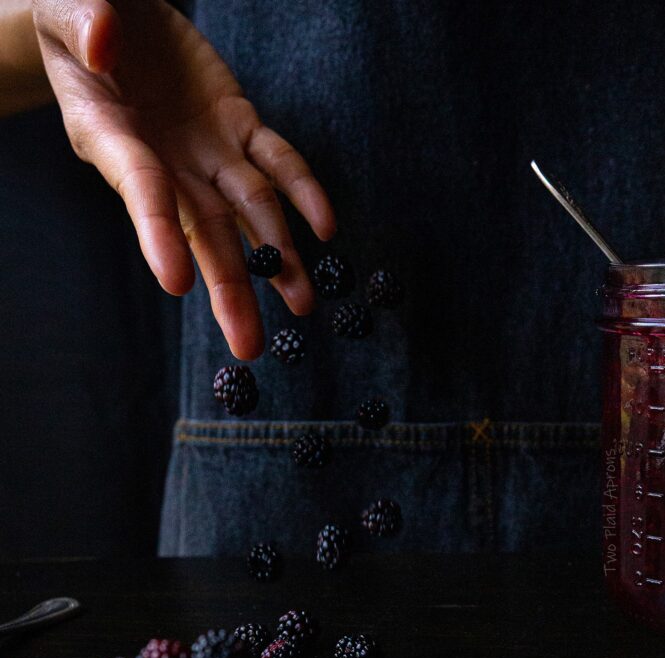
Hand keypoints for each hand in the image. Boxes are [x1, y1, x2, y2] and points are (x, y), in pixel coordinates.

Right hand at [31, 0, 335, 357]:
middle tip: (249, 346)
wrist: (111, 11)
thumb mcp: (66, 11)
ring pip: (250, 212)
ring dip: (279, 259)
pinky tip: (327, 229)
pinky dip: (304, 191)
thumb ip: (82, 23)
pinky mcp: (239, 125)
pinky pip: (279, 162)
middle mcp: (165, 160)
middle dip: (230, 289)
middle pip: (203, 232)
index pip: (142, 193)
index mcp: (111, 139)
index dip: (158, 236)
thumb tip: (103, 40)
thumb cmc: (76, 16)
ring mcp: (207, 149)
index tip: (175, 283)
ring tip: (304, 305)